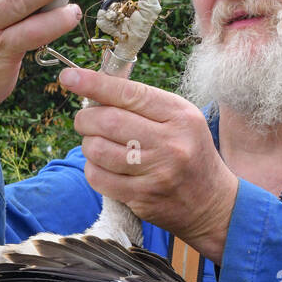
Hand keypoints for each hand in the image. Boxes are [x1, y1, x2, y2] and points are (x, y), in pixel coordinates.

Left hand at [59, 66, 238, 262]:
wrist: (212, 204)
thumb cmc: (191, 154)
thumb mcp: (180, 119)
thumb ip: (143, 103)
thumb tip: (96, 86)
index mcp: (179, 116)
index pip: (129, 93)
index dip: (94, 84)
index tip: (69, 77)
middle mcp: (169, 143)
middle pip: (107, 121)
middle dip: (85, 118)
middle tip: (85, 120)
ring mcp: (155, 173)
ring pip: (97, 150)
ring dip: (88, 144)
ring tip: (98, 144)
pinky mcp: (142, 197)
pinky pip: (98, 178)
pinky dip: (92, 169)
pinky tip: (103, 166)